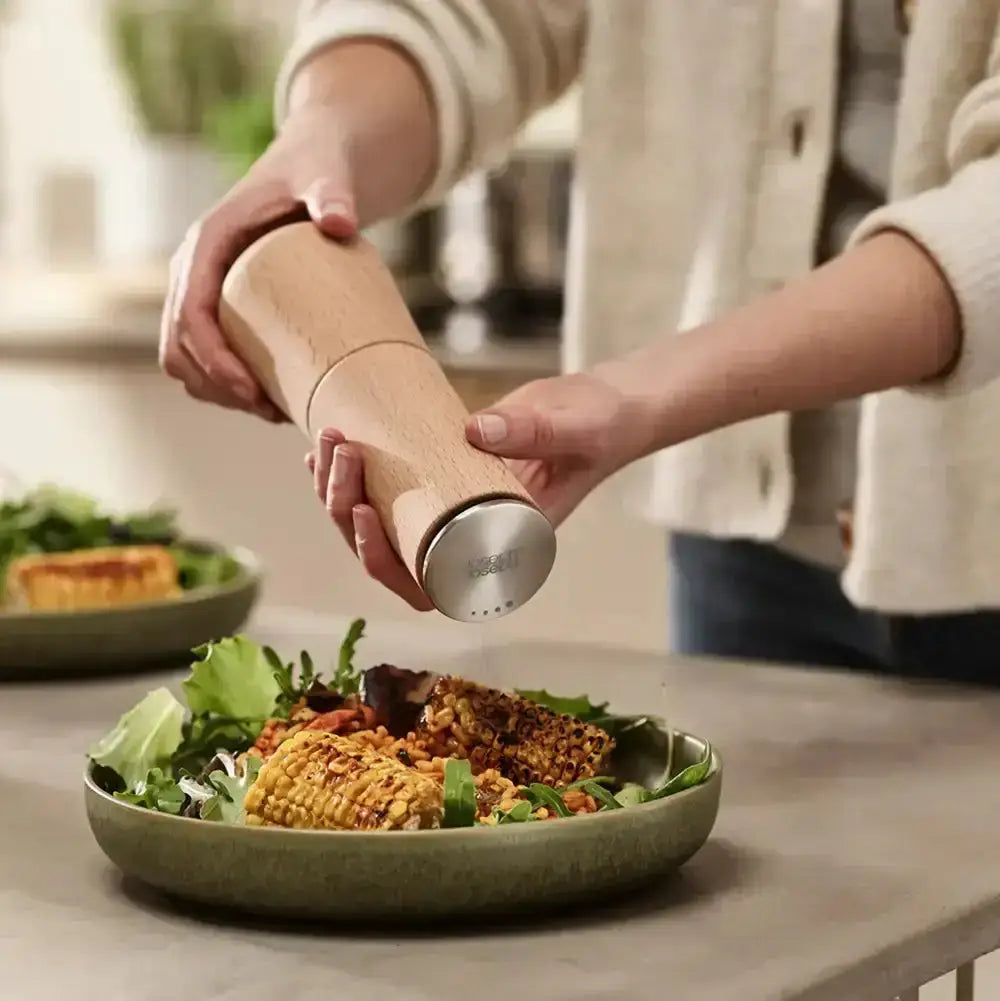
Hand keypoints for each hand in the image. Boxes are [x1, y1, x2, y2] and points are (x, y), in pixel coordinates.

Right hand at [159, 104, 358, 420]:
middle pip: (179, 346)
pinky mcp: (221, 306)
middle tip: (271, 412)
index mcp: (207, 243)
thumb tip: (339, 224)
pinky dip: (225, 384)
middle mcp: (194, 269)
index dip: (213, 359)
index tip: (250, 393)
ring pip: (185, 359)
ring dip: (218, 392)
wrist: (313, 168)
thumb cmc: (317, 173)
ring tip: (273, 411)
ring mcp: (203, 289)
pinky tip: (268, 400)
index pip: (190, 312)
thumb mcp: (326, 179)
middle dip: (217, 386)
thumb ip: (332, 195)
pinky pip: (205, 355)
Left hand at [305, 372, 640, 609]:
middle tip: (340, 453)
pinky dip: (350, 476)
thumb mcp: (575, 431)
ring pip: (376, 524)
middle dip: (347, 508)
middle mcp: (465, 541)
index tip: (364, 513)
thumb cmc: (600, 430)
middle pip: (387, 553)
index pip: (425, 585)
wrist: (605, 407)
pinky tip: (325, 450)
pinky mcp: (438, 478)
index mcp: (496, 553)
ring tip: (328, 443)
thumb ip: (536, 431)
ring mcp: (447, 511)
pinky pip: (384, 490)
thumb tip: (477, 433)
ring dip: (339, 489)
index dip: (381, 560)